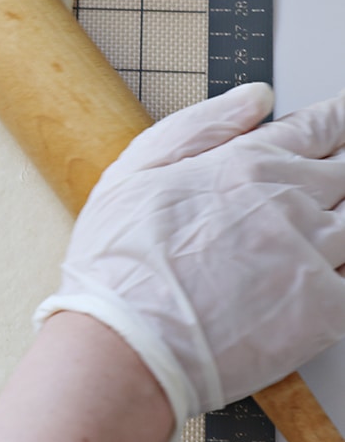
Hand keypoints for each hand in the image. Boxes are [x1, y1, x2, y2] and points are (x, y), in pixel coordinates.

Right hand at [36, 84, 344, 436]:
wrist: (124, 343)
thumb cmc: (119, 263)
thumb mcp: (138, 167)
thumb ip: (203, 125)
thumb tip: (257, 98)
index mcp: (247, 163)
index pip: (317, 128)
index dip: (338, 120)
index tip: (343, 120)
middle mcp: (289, 201)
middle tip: (338, 173)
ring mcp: (312, 254)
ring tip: (322, 223)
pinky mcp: (326, 311)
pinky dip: (344, 270)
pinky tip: (326, 272)